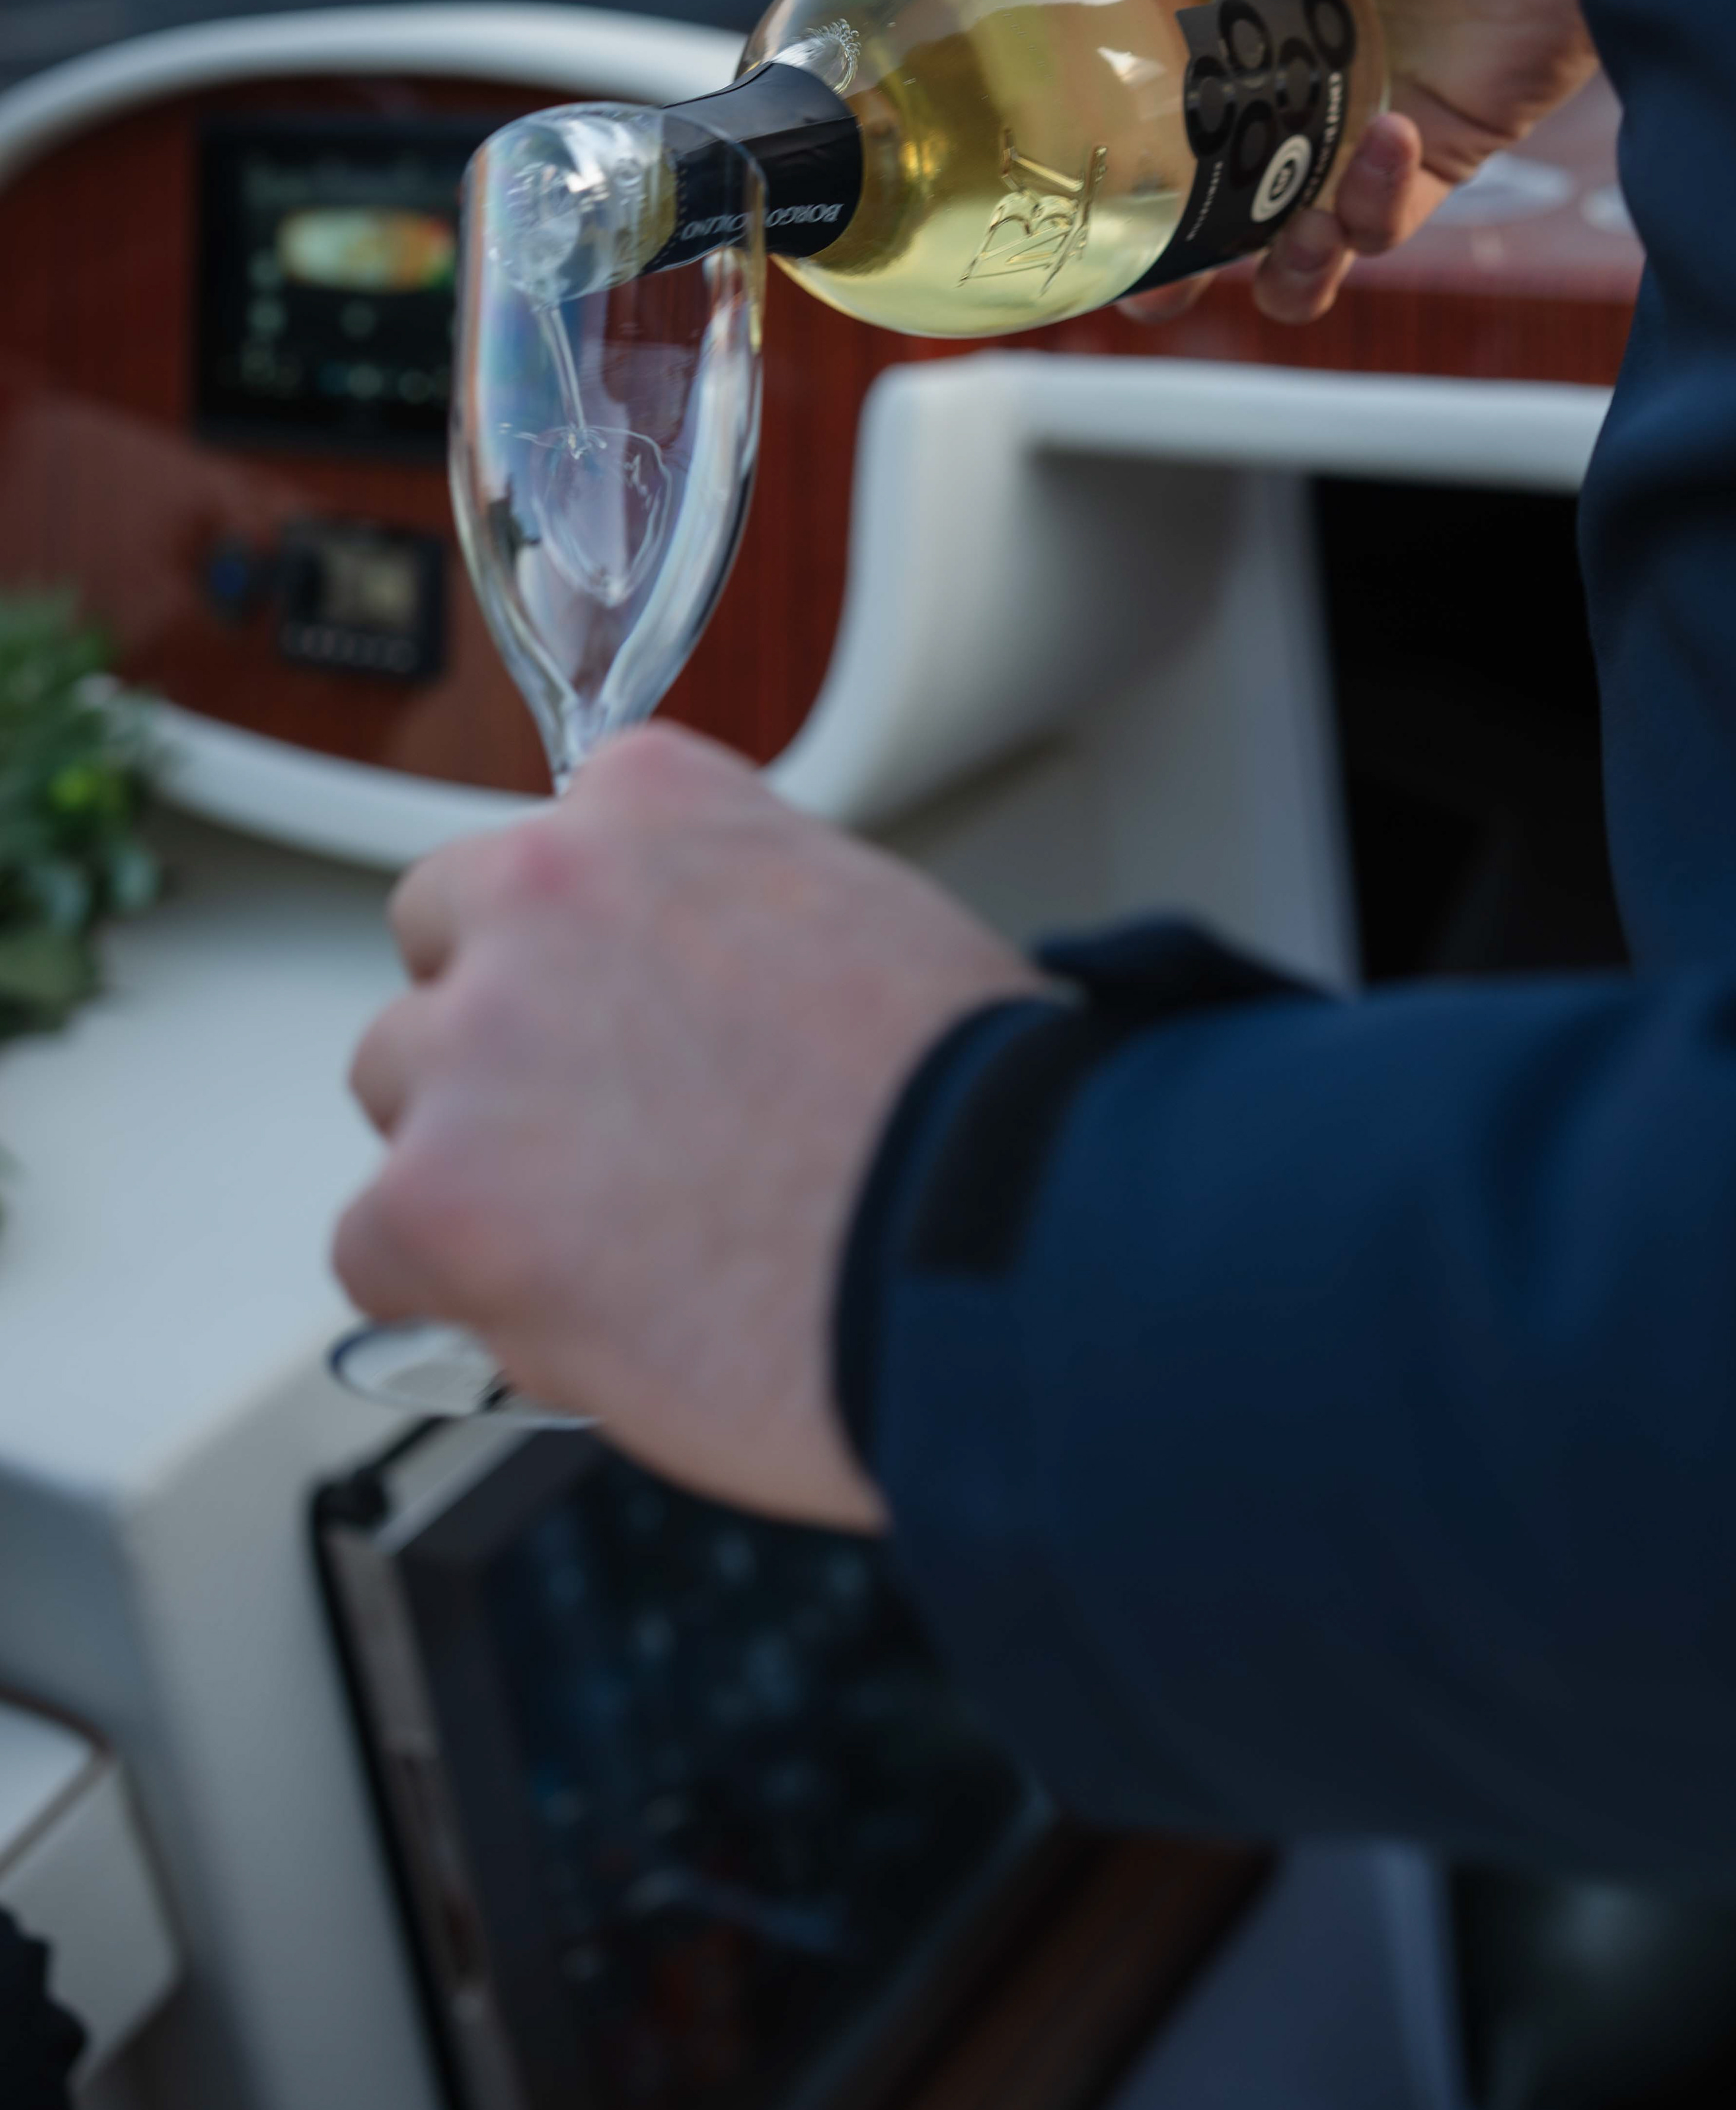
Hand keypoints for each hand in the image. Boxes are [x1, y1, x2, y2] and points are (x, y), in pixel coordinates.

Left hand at [332, 724, 1035, 1522]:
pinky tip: (571, 1308)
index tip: (630, 1012)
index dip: (586, 950)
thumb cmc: (963, 1106)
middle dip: (506, 1036)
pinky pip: (373, 1246)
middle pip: (442, 952)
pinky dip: (453, 1288)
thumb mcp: (859, 915)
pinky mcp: (437, 1198)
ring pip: (398, 1092)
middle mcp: (542, 892)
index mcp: (652, 801)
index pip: (543, 847)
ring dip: (473, 1156)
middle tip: (611, 1131)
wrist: (989, 1241)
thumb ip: (726, 920)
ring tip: (609, 1236)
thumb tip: (675, 1001)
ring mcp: (478, 1043)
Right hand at [974, 0, 1588, 321]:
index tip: (1045, 202)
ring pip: (1290, 252)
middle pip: (1197, 213)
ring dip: (1277, 270)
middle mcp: (1272, 81)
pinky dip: (1370, 208)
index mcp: (1211, 11)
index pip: (1125, 108)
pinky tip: (1388, 135)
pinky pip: (1380, 226)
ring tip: (1280, 240)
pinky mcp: (1431, 154)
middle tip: (1153, 284)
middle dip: (1171, 275)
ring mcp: (1351, 125)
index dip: (1086, 169)